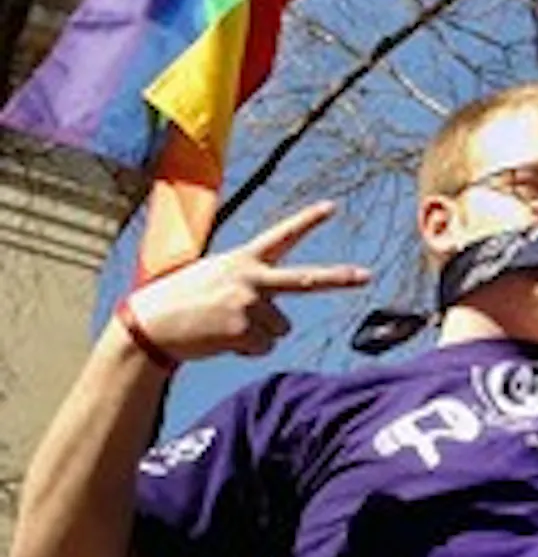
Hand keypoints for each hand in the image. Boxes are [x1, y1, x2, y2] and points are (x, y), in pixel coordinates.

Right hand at [123, 201, 370, 361]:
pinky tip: (221, 339)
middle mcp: (251, 277)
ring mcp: (250, 303)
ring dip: (258, 334)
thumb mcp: (214, 277)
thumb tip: (276, 316)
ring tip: (224, 326)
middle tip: (367, 276)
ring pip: (280, 329)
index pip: (281, 235)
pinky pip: (264, 347)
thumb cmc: (180, 302)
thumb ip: (247, 283)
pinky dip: (246, 350)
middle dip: (339, 278)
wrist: (150, 325)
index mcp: (243, 259)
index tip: (332, 206)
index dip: (307, 220)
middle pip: (306, 280)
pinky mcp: (245, 328)